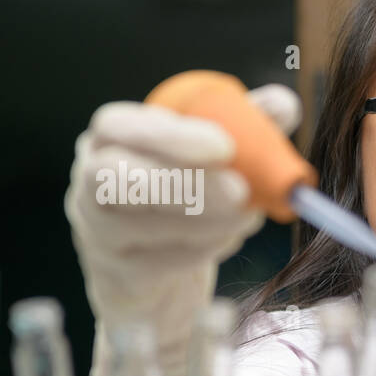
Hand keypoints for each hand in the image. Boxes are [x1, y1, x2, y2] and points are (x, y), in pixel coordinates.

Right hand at [65, 84, 302, 375]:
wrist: (163, 271)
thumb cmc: (198, 202)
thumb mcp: (226, 159)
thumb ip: (251, 127)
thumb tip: (281, 100)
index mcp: (116, 138)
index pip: (122, 124)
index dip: (172, 133)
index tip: (226, 146)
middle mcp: (94, 182)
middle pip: (125, 179)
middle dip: (192, 187)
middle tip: (246, 194)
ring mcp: (99, 233)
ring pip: (144, 225)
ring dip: (205, 223)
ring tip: (244, 219)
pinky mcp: (117, 275)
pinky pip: (158, 263)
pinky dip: (201, 252)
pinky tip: (228, 240)